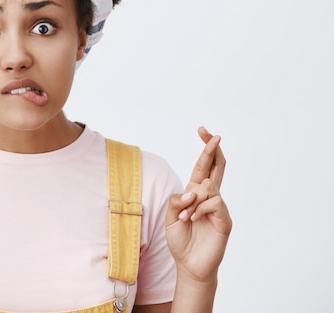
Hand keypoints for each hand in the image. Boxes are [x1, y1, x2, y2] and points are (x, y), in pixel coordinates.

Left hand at [165, 127, 231, 282]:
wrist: (189, 265)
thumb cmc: (181, 240)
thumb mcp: (170, 216)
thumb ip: (176, 200)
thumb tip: (191, 191)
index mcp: (196, 193)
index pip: (203, 166)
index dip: (205, 149)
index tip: (203, 131)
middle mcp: (209, 197)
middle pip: (216, 167)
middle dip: (212, 149)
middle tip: (212, 134)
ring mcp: (219, 208)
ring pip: (208, 186)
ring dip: (192, 199)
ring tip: (184, 216)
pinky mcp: (224, 219)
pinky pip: (213, 202)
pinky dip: (198, 209)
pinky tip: (191, 219)